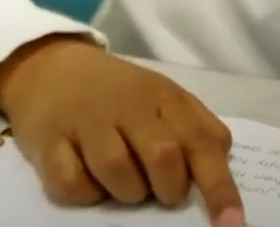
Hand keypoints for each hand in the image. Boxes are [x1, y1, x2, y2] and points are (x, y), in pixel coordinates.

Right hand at [0, 37, 244, 226]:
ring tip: (123, 183)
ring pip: (118, 172)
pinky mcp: (49, 142)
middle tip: (160, 189)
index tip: (231, 223)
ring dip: (127, 192)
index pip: (202, 143)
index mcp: (164, 98)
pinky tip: (87, 178)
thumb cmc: (118, 93)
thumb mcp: (163, 97)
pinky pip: (72, 183)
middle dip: (168, 188)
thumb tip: (224, 163)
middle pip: (163, 157)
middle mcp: (127, 106)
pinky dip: (85, 193)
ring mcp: (86, 122)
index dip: (219, 187)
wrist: (50, 68)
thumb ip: (197, 127)